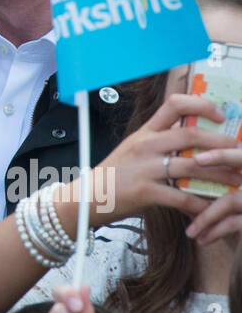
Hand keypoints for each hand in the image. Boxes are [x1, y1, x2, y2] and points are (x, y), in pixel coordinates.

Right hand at [94, 92, 241, 243]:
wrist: (87, 198)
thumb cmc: (114, 175)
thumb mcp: (134, 149)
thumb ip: (159, 142)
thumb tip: (191, 140)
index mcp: (145, 132)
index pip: (174, 104)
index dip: (201, 105)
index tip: (219, 116)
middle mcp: (146, 145)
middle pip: (191, 134)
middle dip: (222, 142)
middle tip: (238, 150)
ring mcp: (145, 168)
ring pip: (192, 166)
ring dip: (220, 174)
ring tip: (237, 180)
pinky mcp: (145, 191)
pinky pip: (181, 197)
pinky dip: (200, 205)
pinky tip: (211, 208)